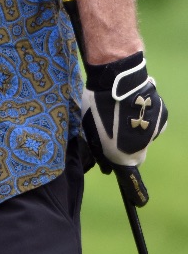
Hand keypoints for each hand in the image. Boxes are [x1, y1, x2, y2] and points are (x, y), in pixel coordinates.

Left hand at [81, 49, 167, 171]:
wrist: (115, 82)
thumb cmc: (96, 108)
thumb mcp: (90, 131)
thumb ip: (99, 149)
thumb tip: (105, 165)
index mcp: (125, 156)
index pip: (127, 171)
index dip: (123, 168)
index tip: (120, 166)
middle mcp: (144, 148)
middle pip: (137, 152)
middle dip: (128, 144)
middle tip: (114, 127)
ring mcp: (156, 131)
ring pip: (146, 134)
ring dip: (137, 127)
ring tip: (122, 109)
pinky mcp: (163, 115)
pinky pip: (152, 119)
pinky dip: (144, 114)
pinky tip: (134, 101)